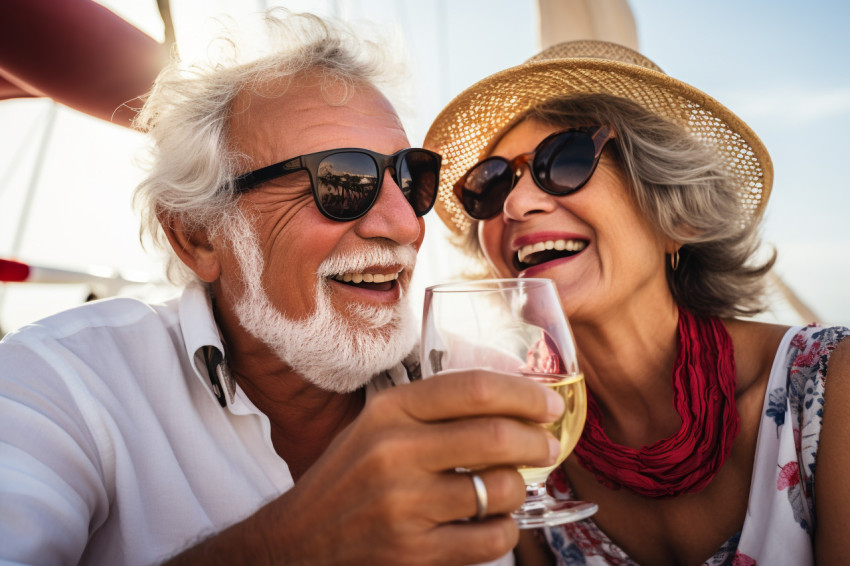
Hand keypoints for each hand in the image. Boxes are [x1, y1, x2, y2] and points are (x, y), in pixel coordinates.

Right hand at [166, 370, 564, 564]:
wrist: (299, 539)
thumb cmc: (349, 477)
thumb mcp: (377, 426)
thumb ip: (432, 410)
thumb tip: (510, 405)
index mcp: (389, 411)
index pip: (473, 388)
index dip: (524, 394)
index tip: (548, 404)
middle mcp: (395, 452)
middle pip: (496, 435)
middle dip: (538, 441)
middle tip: (548, 446)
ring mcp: (404, 505)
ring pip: (500, 489)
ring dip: (520, 488)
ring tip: (509, 487)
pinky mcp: (414, 551)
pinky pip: (491, 539)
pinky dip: (505, 530)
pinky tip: (492, 523)